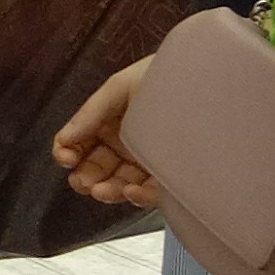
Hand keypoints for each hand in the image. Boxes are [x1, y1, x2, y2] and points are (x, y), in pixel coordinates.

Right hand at [52, 54, 162, 209]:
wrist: (211, 80)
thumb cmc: (164, 77)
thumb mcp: (122, 86)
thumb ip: (91, 113)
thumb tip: (63, 138)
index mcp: (109, 121)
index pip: (80, 143)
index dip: (68, 152)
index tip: (65, 157)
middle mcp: (125, 144)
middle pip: (97, 168)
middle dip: (85, 177)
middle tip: (82, 182)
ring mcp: (147, 161)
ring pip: (120, 184)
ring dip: (107, 191)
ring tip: (101, 191)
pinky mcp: (171, 176)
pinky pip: (151, 192)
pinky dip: (138, 196)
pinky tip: (130, 192)